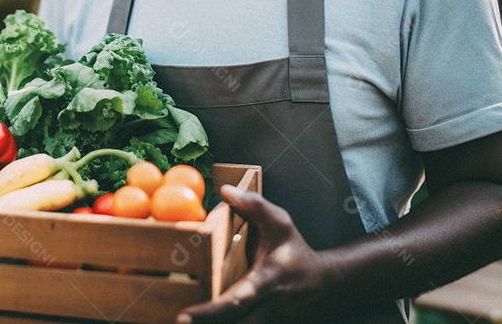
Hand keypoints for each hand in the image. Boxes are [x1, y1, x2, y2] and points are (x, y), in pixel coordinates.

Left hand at [177, 185, 328, 323]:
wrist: (323, 282)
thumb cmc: (295, 250)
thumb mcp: (281, 222)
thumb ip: (254, 206)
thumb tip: (224, 191)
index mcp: (268, 281)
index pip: (237, 301)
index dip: (210, 312)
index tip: (184, 316)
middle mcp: (267, 308)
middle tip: (178, 322)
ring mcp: (268, 322)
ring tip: (188, 323)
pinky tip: (203, 321)